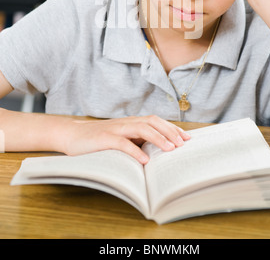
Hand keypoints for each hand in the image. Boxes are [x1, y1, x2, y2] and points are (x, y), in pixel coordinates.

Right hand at [61, 115, 190, 163]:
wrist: (72, 135)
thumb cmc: (99, 140)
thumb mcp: (121, 139)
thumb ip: (136, 141)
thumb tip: (157, 153)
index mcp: (131, 122)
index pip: (156, 121)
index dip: (172, 128)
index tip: (187, 138)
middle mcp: (126, 122)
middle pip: (152, 122)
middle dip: (170, 132)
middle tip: (183, 144)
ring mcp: (115, 129)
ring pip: (141, 128)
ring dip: (157, 138)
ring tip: (170, 149)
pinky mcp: (103, 139)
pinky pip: (122, 143)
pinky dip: (134, 151)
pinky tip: (144, 160)